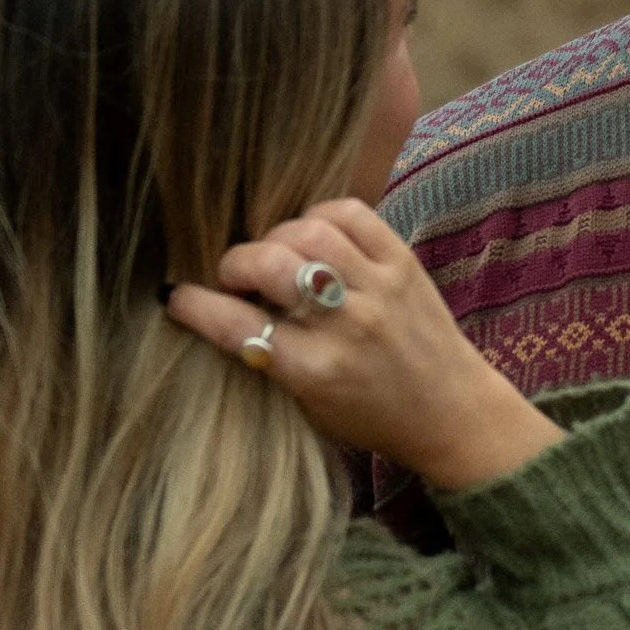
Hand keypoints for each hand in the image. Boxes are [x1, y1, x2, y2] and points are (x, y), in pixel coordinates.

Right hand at [165, 198, 555, 490]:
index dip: (196, 305)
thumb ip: (269, 360)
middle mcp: (347, 325)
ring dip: (278, 238)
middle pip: (270, 265)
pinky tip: (313, 238)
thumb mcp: (310, 408)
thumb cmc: (374, 417)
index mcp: (316, 371)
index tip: (176, 295)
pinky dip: (320, 216)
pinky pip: (350, 213)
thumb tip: (221, 308)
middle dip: (235, 264)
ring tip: (278, 257)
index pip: (238, 326)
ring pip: (307, 231)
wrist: (454, 412)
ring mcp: (378, 287)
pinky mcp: (402, 261)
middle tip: (234, 277)